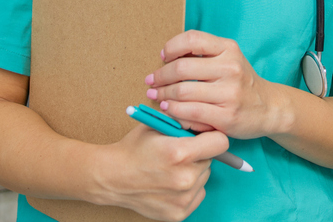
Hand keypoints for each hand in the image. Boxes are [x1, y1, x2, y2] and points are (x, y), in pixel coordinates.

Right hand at [97, 124, 227, 221]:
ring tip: (171, 169)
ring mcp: (183, 199)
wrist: (112, 177)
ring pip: (204, 177)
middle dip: (199, 154)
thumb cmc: (134, 149)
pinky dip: (189, 188)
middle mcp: (185, 178)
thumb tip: (208, 120)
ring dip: (194, 171)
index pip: (220, 142)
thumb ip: (185, 121)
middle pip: (211, 160)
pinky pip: (198, 194)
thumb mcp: (157, 125)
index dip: (212, 137)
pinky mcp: (179, 213)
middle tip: (178, 154)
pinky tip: (170, 183)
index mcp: (180, 153)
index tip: (204, 137)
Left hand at [145, 30, 285, 138]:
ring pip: (183, 92)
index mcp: (229, 49)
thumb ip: (204, 53)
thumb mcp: (229, 58)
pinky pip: (190, 112)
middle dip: (160, 76)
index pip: (192, 39)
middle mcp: (231, 68)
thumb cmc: (240, 82)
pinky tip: (167, 109)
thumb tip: (167, 56)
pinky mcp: (226, 116)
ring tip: (156, 96)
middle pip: (182, 68)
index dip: (172, 47)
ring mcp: (229, 93)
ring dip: (163, 95)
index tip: (163, 57)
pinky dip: (173, 111)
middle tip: (151, 81)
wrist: (269, 107)